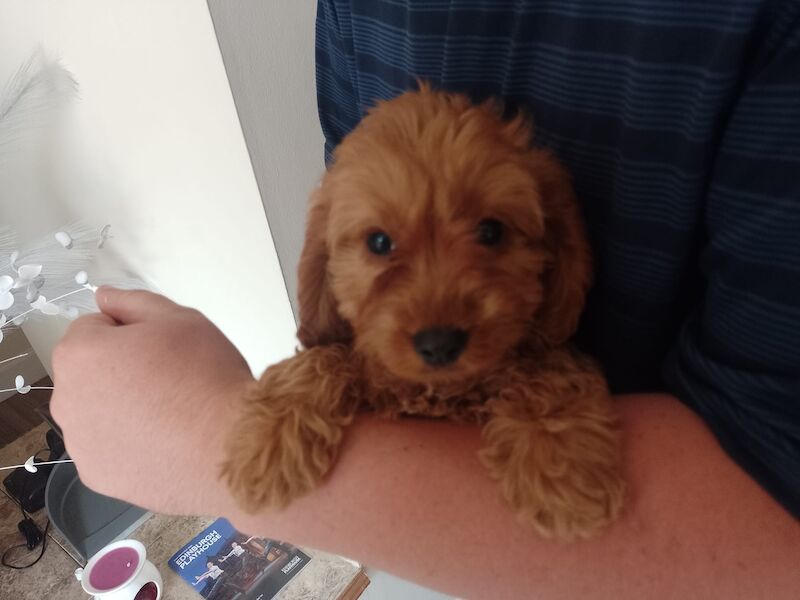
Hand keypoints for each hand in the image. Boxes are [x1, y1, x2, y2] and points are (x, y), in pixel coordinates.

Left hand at [50, 287, 254, 515]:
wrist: (230, 447)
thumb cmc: (206, 377)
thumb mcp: (180, 319)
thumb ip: (134, 302)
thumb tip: (104, 296)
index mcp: (80, 353)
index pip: (92, 328)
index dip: (130, 332)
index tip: (161, 346)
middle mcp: (67, 399)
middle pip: (91, 373)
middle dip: (119, 370)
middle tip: (169, 378)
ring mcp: (80, 443)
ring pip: (99, 412)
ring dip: (122, 408)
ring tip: (170, 413)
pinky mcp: (98, 476)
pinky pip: (109, 450)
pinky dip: (130, 444)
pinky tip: (166, 441)